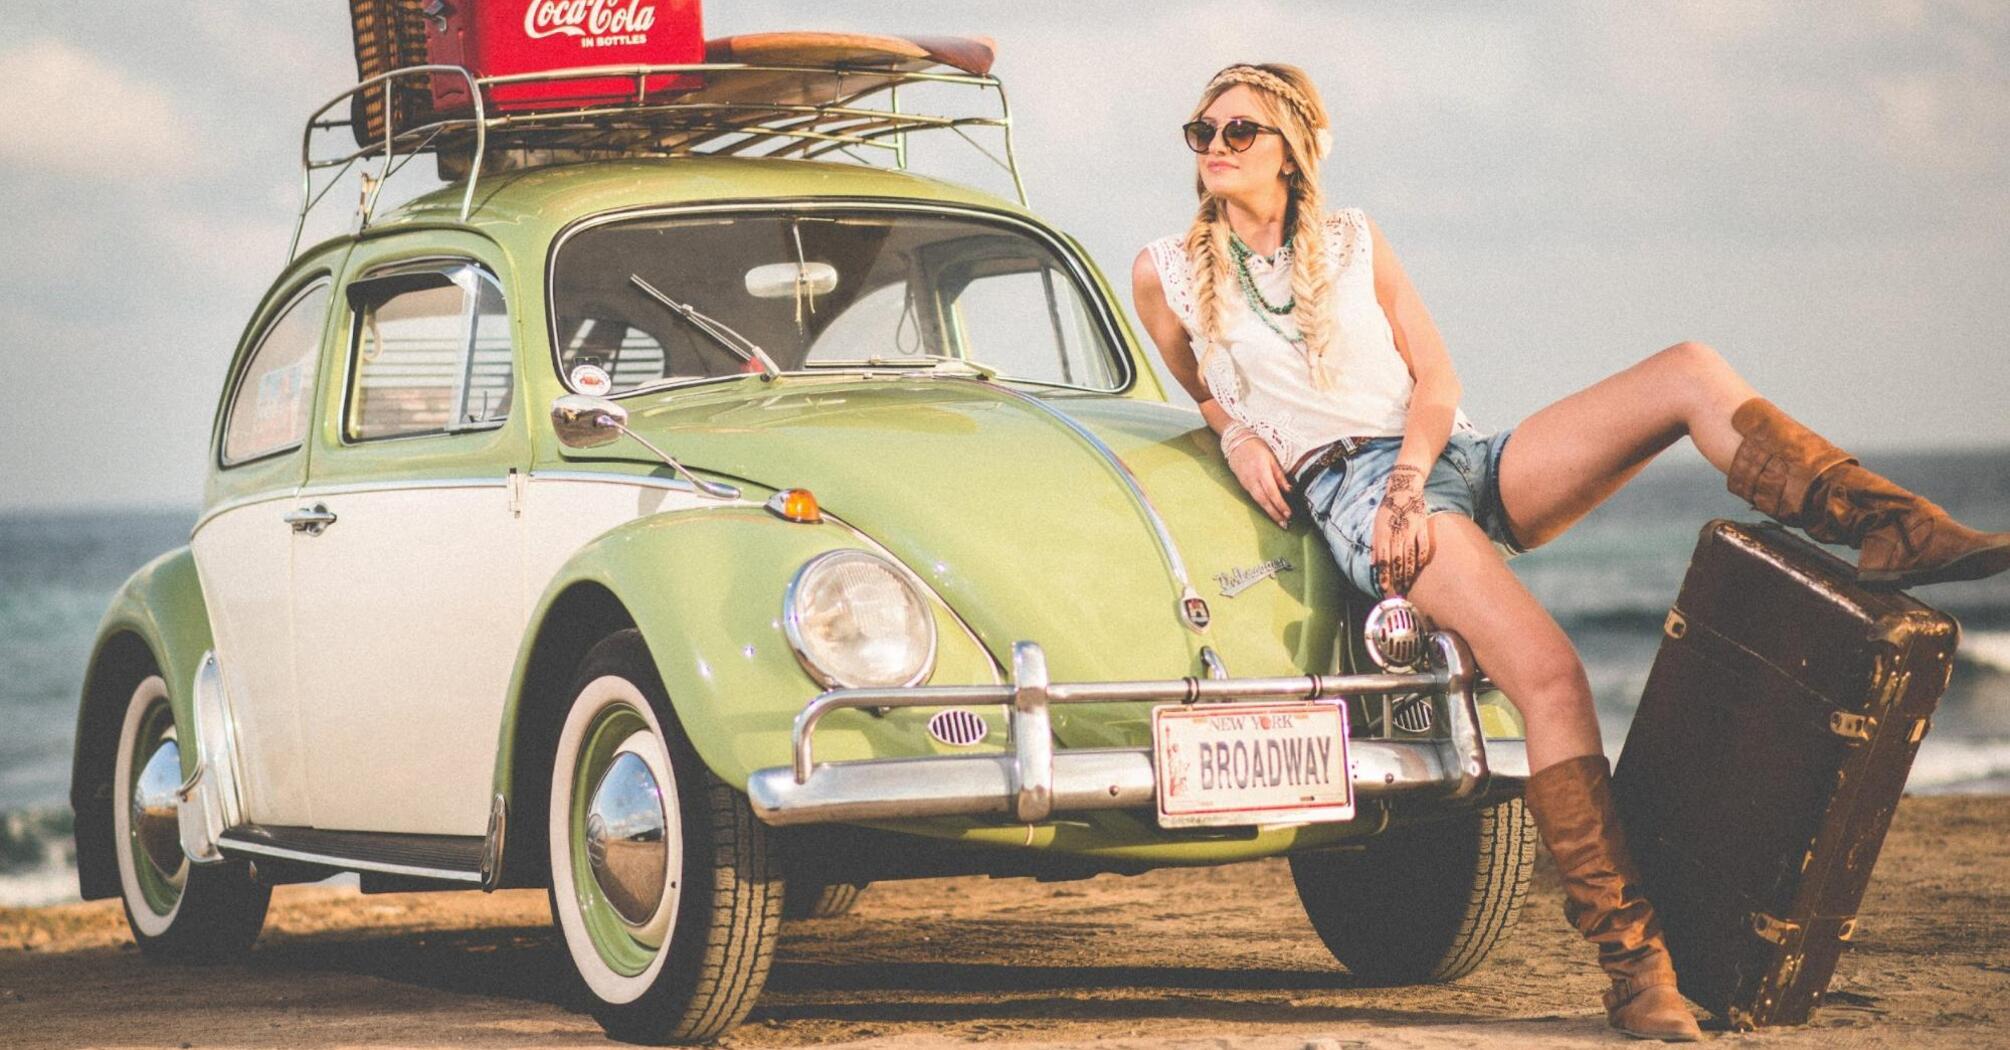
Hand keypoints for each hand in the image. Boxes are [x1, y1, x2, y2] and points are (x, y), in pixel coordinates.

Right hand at [1225, 434, 1293, 527]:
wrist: (1236, 442)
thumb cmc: (1256, 447)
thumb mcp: (1271, 457)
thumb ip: (1279, 475)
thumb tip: (1289, 490)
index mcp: (1262, 472)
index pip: (1273, 492)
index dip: (1280, 505)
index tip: (1288, 514)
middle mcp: (1253, 480)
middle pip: (1265, 501)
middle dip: (1275, 514)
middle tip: (1285, 525)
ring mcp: (1246, 483)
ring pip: (1259, 501)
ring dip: (1269, 512)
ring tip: (1279, 521)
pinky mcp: (1243, 484)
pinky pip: (1254, 497)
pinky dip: (1263, 505)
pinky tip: (1269, 510)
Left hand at [1371, 464, 1434, 595]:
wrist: (1404, 488)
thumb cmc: (1388, 508)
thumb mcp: (1376, 524)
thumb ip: (1375, 544)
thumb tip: (1373, 562)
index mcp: (1383, 533)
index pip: (1383, 559)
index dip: (1384, 575)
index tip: (1385, 588)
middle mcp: (1396, 533)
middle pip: (1397, 561)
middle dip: (1397, 578)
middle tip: (1399, 591)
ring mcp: (1410, 530)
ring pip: (1410, 556)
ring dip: (1409, 572)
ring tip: (1408, 583)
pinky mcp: (1422, 526)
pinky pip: (1423, 545)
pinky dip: (1422, 557)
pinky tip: (1420, 566)